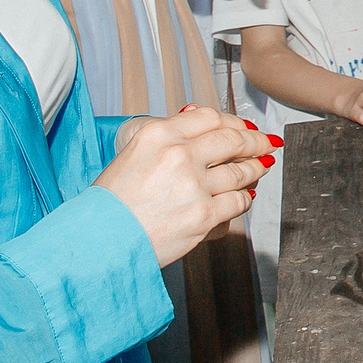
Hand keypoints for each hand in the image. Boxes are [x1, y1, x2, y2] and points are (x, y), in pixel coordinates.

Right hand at [94, 105, 275, 266]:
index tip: (243, 126)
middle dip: (255, 141)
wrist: (97, 244)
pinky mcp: (204, 216)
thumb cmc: (109, 206)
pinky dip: (245, 199)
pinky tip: (245, 197)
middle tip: (265, 143)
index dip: (233, 122)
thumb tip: (200, 122)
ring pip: (241, 171)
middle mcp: (178, 155)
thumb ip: (166, 140)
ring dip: (255, 169)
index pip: (209, 118)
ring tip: (261, 167)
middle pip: (233, 140)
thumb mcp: (131, 157)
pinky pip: (238, 201)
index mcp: (157, 136)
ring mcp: (193, 186)